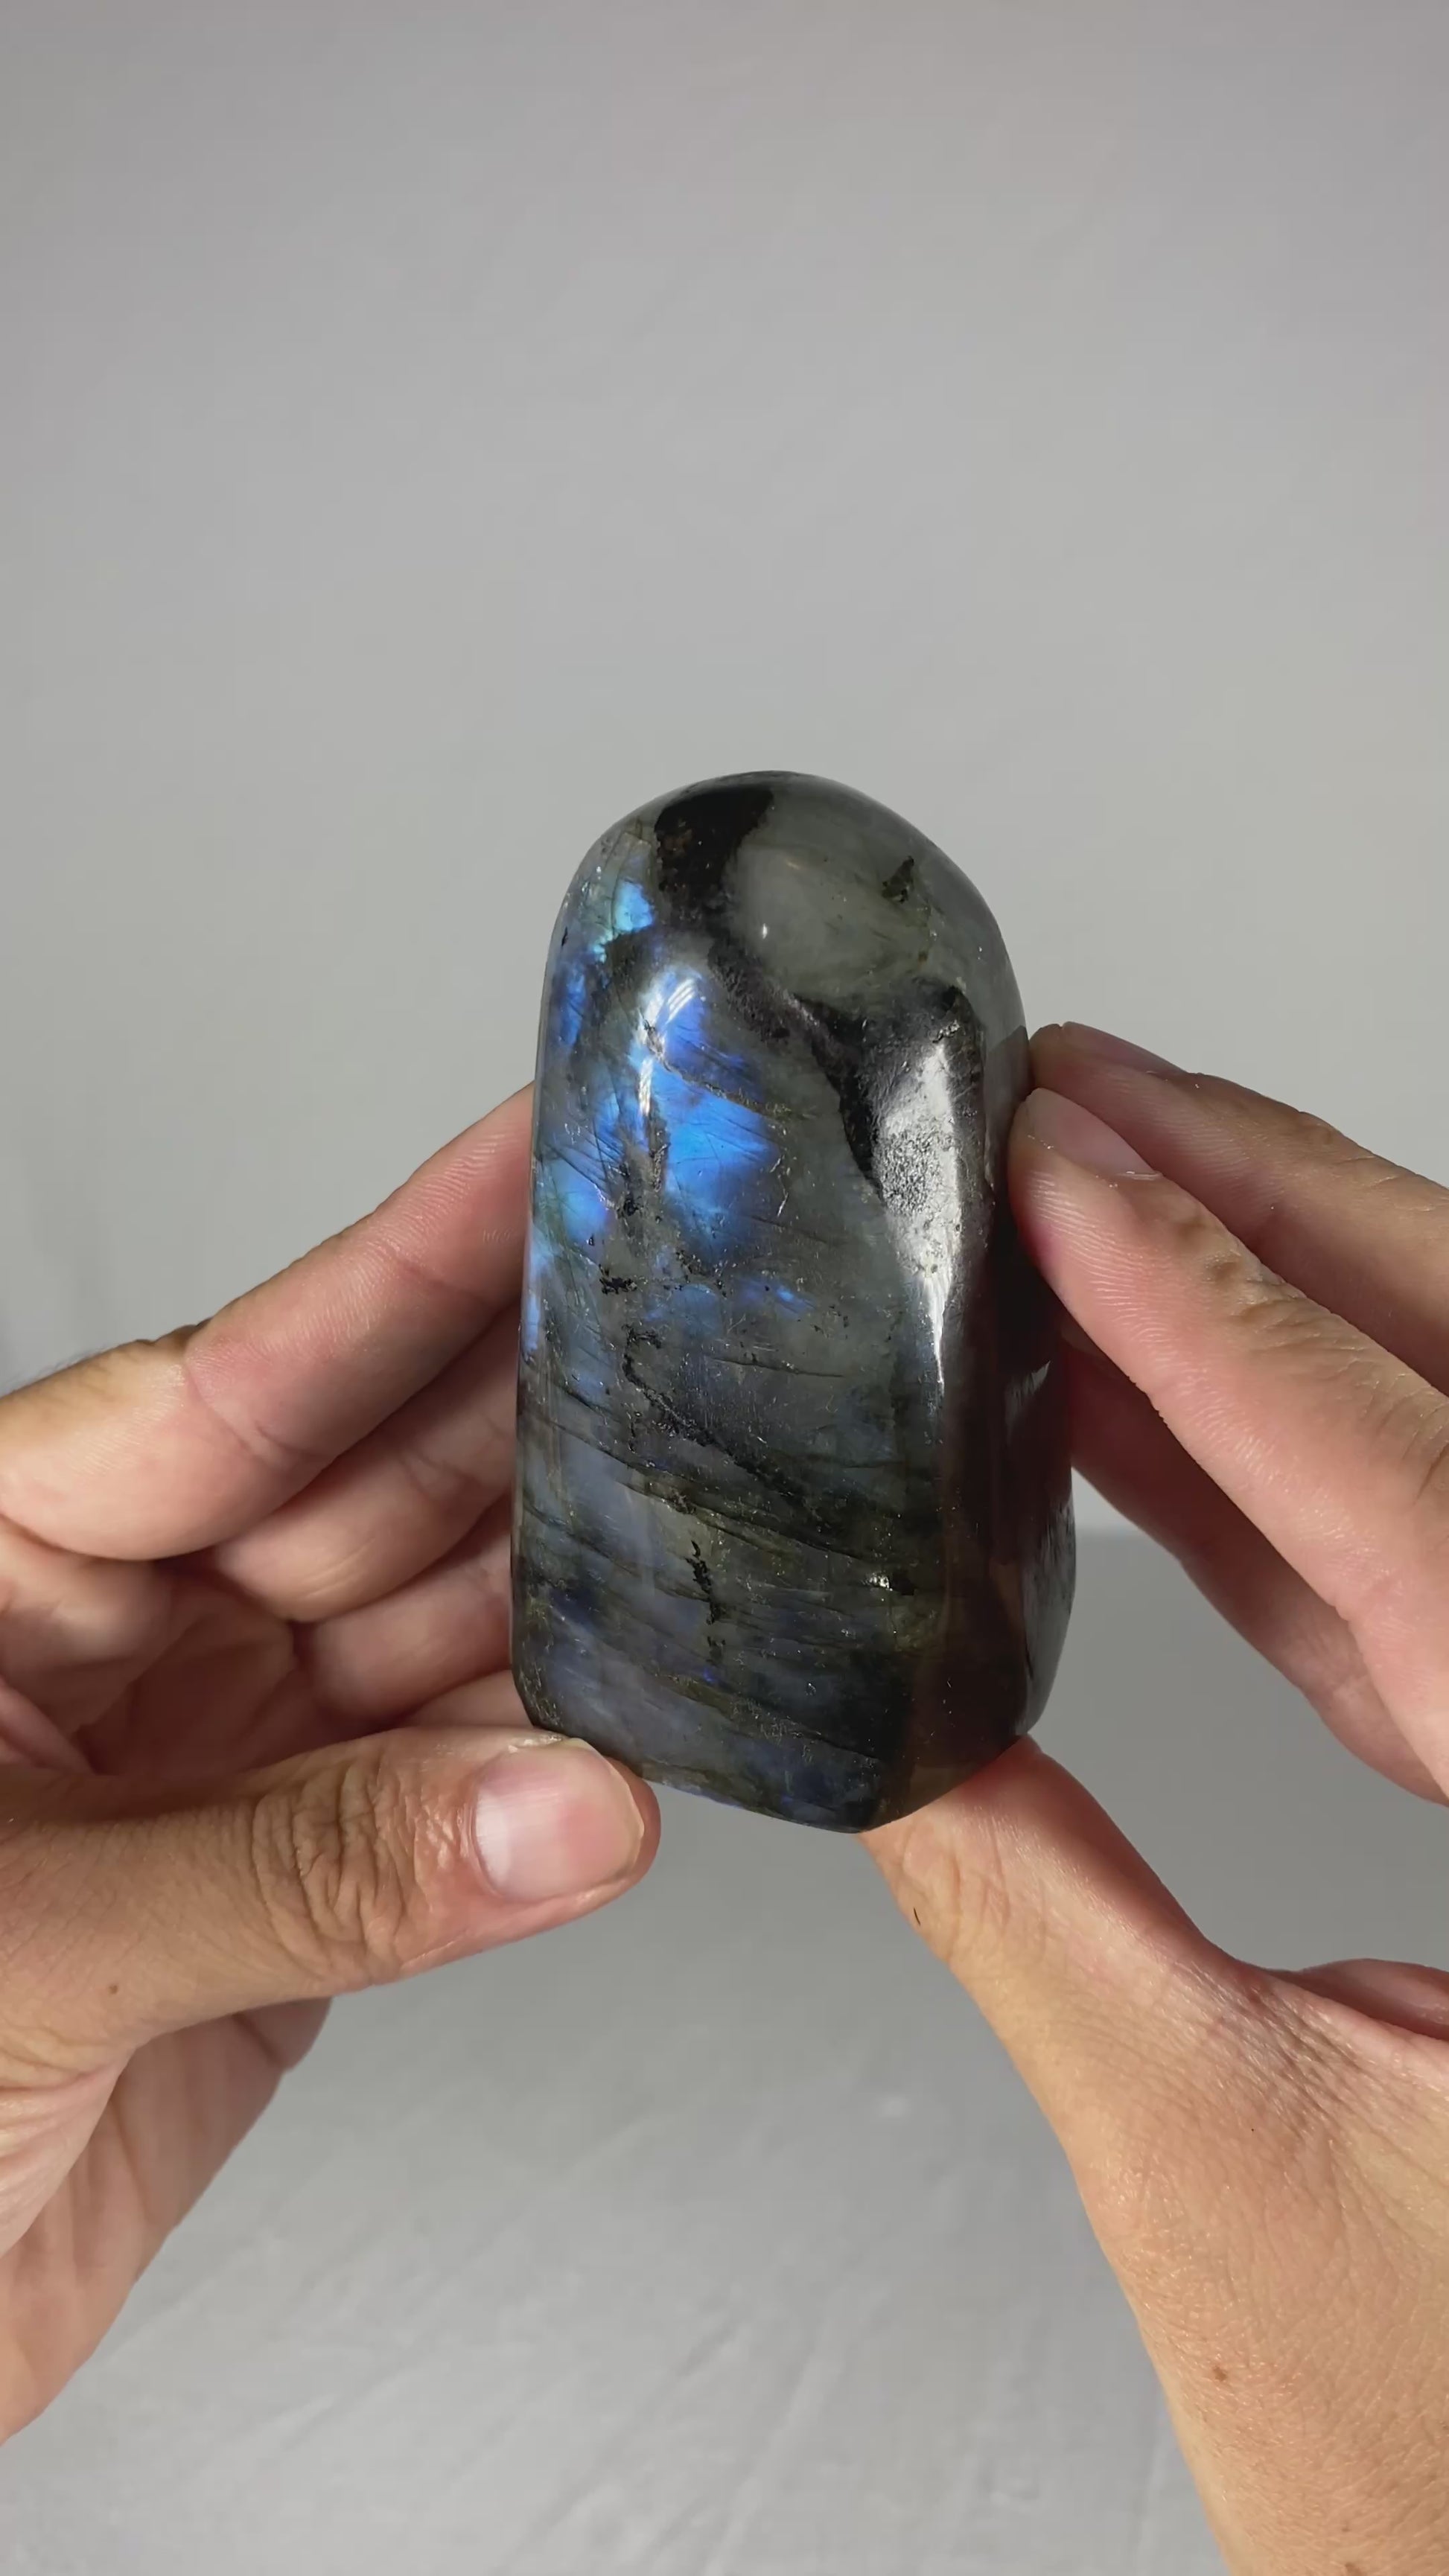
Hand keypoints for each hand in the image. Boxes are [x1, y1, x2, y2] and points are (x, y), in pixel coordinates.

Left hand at [0, 1091, 655, 2437]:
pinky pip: (449, 1796)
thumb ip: (305, 1873)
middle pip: (361, 1487)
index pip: (227, 1389)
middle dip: (527, 1397)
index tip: (536, 1159)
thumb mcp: (28, 1951)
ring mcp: (208, 1760)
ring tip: (727, 1484)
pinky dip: (554, 1772)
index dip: (398, 1269)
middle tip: (702, 1299)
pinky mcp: (286, 1896)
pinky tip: (655, 1706)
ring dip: (573, 1584)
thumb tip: (568, 1805)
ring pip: (429, 1636)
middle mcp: (112, 1639)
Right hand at [869, 1024, 1448, 2573]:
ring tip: (1080, 1190)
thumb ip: (1032, 1905)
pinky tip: (1121, 1384)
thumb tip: (876, 1735)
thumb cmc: (1439, 2455)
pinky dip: (1250, 1453)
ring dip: (1245, 1308)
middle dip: (1267, 1221)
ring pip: (1428, 1453)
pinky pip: (1386, 1562)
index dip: (1225, 1327)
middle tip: (1082, 1105)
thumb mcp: (1221, 2153)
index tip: (1069, 1187)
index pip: (1419, 1509)